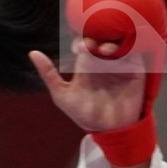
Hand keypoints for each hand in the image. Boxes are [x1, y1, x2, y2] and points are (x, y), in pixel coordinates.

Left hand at [28, 36, 148, 133]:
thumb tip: (32, 53)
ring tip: (104, 51)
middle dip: (95, 39)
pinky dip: (128, 46)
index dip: (80, 42)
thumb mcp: (62, 95)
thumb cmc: (84, 114)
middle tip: (90, 46)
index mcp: (85, 64)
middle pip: (100, 38)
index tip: (78, 48)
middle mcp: (102, 60)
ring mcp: (119, 62)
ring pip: (116, 42)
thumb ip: (49, 74)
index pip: (82, 43)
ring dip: (111, 42)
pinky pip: (133, 51)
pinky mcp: (134, 68)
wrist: (109, 129)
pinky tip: (120, 51)